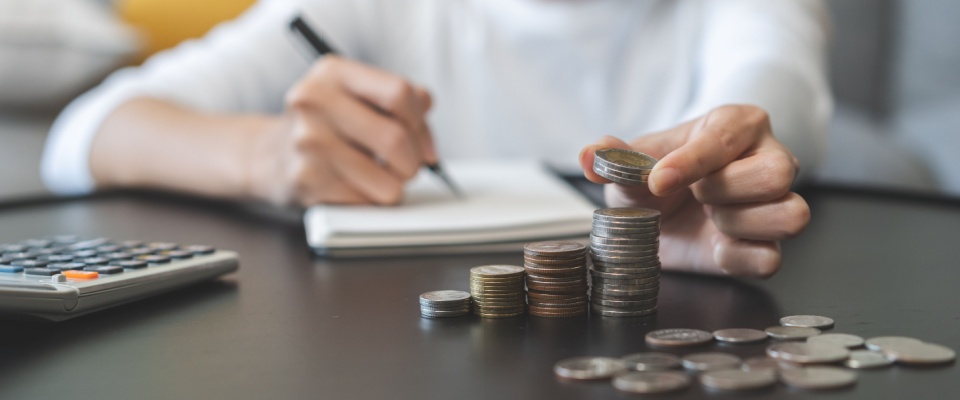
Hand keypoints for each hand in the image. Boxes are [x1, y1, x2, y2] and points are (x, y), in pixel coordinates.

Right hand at [247, 56, 434, 205]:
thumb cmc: (324, 125)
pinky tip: (355, 187)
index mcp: (333, 72)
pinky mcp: (306, 180)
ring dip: (395, 186)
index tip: (425, 145)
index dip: (422, 125)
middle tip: (409, 168)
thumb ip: (397, 96)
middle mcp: (314, 101)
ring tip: (381, 178)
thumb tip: (426, 109)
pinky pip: (366, 201)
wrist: (268, 156)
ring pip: (389, 180)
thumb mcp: (354, 94)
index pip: (399, 93)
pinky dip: (371, 200)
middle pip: (396, 139)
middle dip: (414, 162)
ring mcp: (307, 142)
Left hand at [579, 105, 809, 276]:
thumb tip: (588, 156)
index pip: (727, 138)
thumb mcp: (635, 162)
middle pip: (777, 173)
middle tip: (695, 195)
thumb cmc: (658, 174)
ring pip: (791, 216)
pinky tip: (713, 246)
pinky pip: (771, 258)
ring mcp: (776, 204)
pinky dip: (737, 258)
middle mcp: (769, 159)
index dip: (691, 162)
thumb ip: (616, 157)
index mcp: (737, 125)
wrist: (664, 214)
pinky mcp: (769, 245)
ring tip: (709, 219)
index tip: (658, 181)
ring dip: (738, 224)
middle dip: (725, 190)